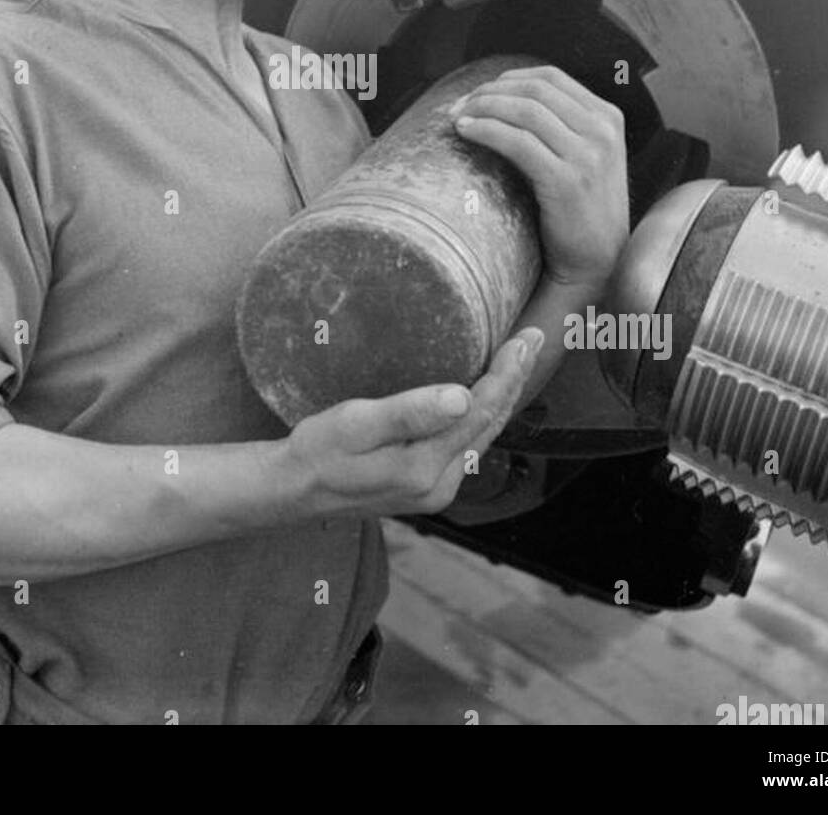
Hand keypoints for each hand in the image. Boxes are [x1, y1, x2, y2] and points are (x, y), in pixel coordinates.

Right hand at [282, 330, 546, 518]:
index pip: (482, 411)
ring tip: (518, 361)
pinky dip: (483, 415)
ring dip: (503, 397)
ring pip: (483, 436)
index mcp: (426, 467)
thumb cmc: (318, 450)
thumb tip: (463, 397)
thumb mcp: (356, 424)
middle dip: (515, 380)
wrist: (294, 489)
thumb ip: (409, 413)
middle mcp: (441, 484)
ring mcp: (437, 489)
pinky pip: (467, 444)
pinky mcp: (428, 486)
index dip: (508, 372)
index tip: (525, 338)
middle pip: (492, 424)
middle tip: (533, 338)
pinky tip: (484, 394)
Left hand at [452, 65, 628, 293]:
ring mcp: (588, 156)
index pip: (550, 78)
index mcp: (608, 117)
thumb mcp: (587, 156)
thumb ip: (562, 125)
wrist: (597, 262)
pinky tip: (466, 133)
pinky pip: (517, 142)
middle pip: (534, 91)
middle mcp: (602, 131)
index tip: (480, 92)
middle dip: (489, 92)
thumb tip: (504, 97)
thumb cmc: (581, 211)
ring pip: (524, 111)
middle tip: (459, 106)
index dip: (508, 78)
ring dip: (482, 108)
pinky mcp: (567, 181)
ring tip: (456, 119)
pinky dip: (486, 131)